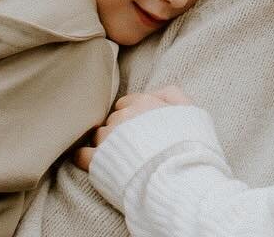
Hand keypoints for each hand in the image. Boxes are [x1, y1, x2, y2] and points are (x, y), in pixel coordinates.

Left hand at [73, 87, 191, 169]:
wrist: (181, 181)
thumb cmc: (190, 149)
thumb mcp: (192, 112)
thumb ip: (174, 95)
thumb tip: (156, 92)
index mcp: (145, 103)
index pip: (126, 104)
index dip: (131, 118)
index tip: (137, 132)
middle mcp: (124, 116)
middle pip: (113, 120)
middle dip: (119, 132)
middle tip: (132, 150)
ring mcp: (109, 139)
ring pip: (99, 136)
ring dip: (106, 146)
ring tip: (120, 162)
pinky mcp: (98, 163)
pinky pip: (81, 155)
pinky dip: (84, 158)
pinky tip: (92, 164)